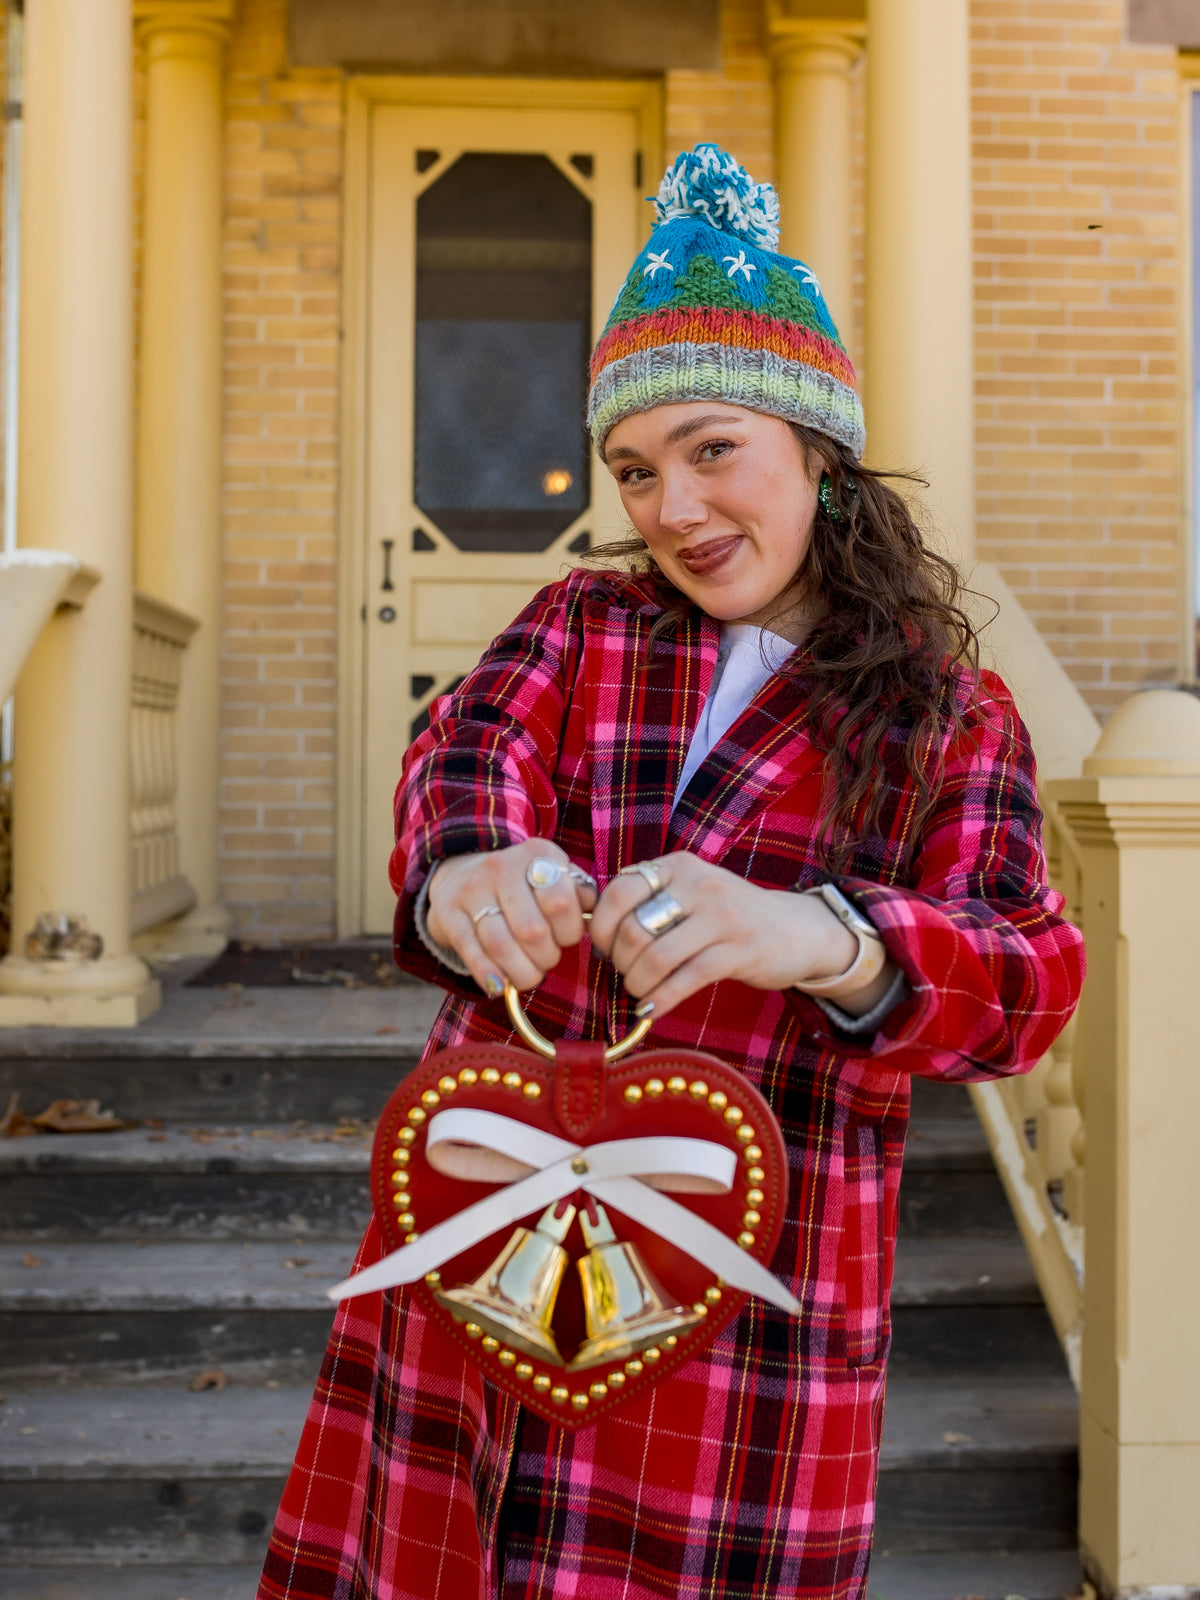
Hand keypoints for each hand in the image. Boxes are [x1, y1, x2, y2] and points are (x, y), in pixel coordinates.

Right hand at [425, 839, 596, 995]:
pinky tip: (500, 986)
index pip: (561, 902)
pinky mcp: (448, 912)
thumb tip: (592, 911)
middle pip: (532, 930)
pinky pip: (471, 952)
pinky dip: (489, 975)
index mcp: (536, 854)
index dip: (570, 931)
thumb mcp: (554, 875)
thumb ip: (578, 892)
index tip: (566, 938)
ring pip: (501, 945)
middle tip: (548, 960)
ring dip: (522, 972)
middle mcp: (501, 866)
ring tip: (530, 976)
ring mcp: (471, 889)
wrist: (462, 871)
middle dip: (547, 956)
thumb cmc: (523, 883)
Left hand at [588, 853, 887, 1017]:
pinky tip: (651, 1011)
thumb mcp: (690, 894)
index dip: (600, 926)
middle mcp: (698, 884)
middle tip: (625, 974)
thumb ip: (648, 902)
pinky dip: (662, 1000)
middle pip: (633, 929)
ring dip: (638, 984)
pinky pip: (687, 979)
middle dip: (620, 961)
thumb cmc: (728, 917)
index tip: (603, 948)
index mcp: (677, 867)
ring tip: (640, 992)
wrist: (797, 929)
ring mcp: (722, 916)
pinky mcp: (740, 950)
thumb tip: (591, 929)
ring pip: (657, 957)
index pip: (618, 891)